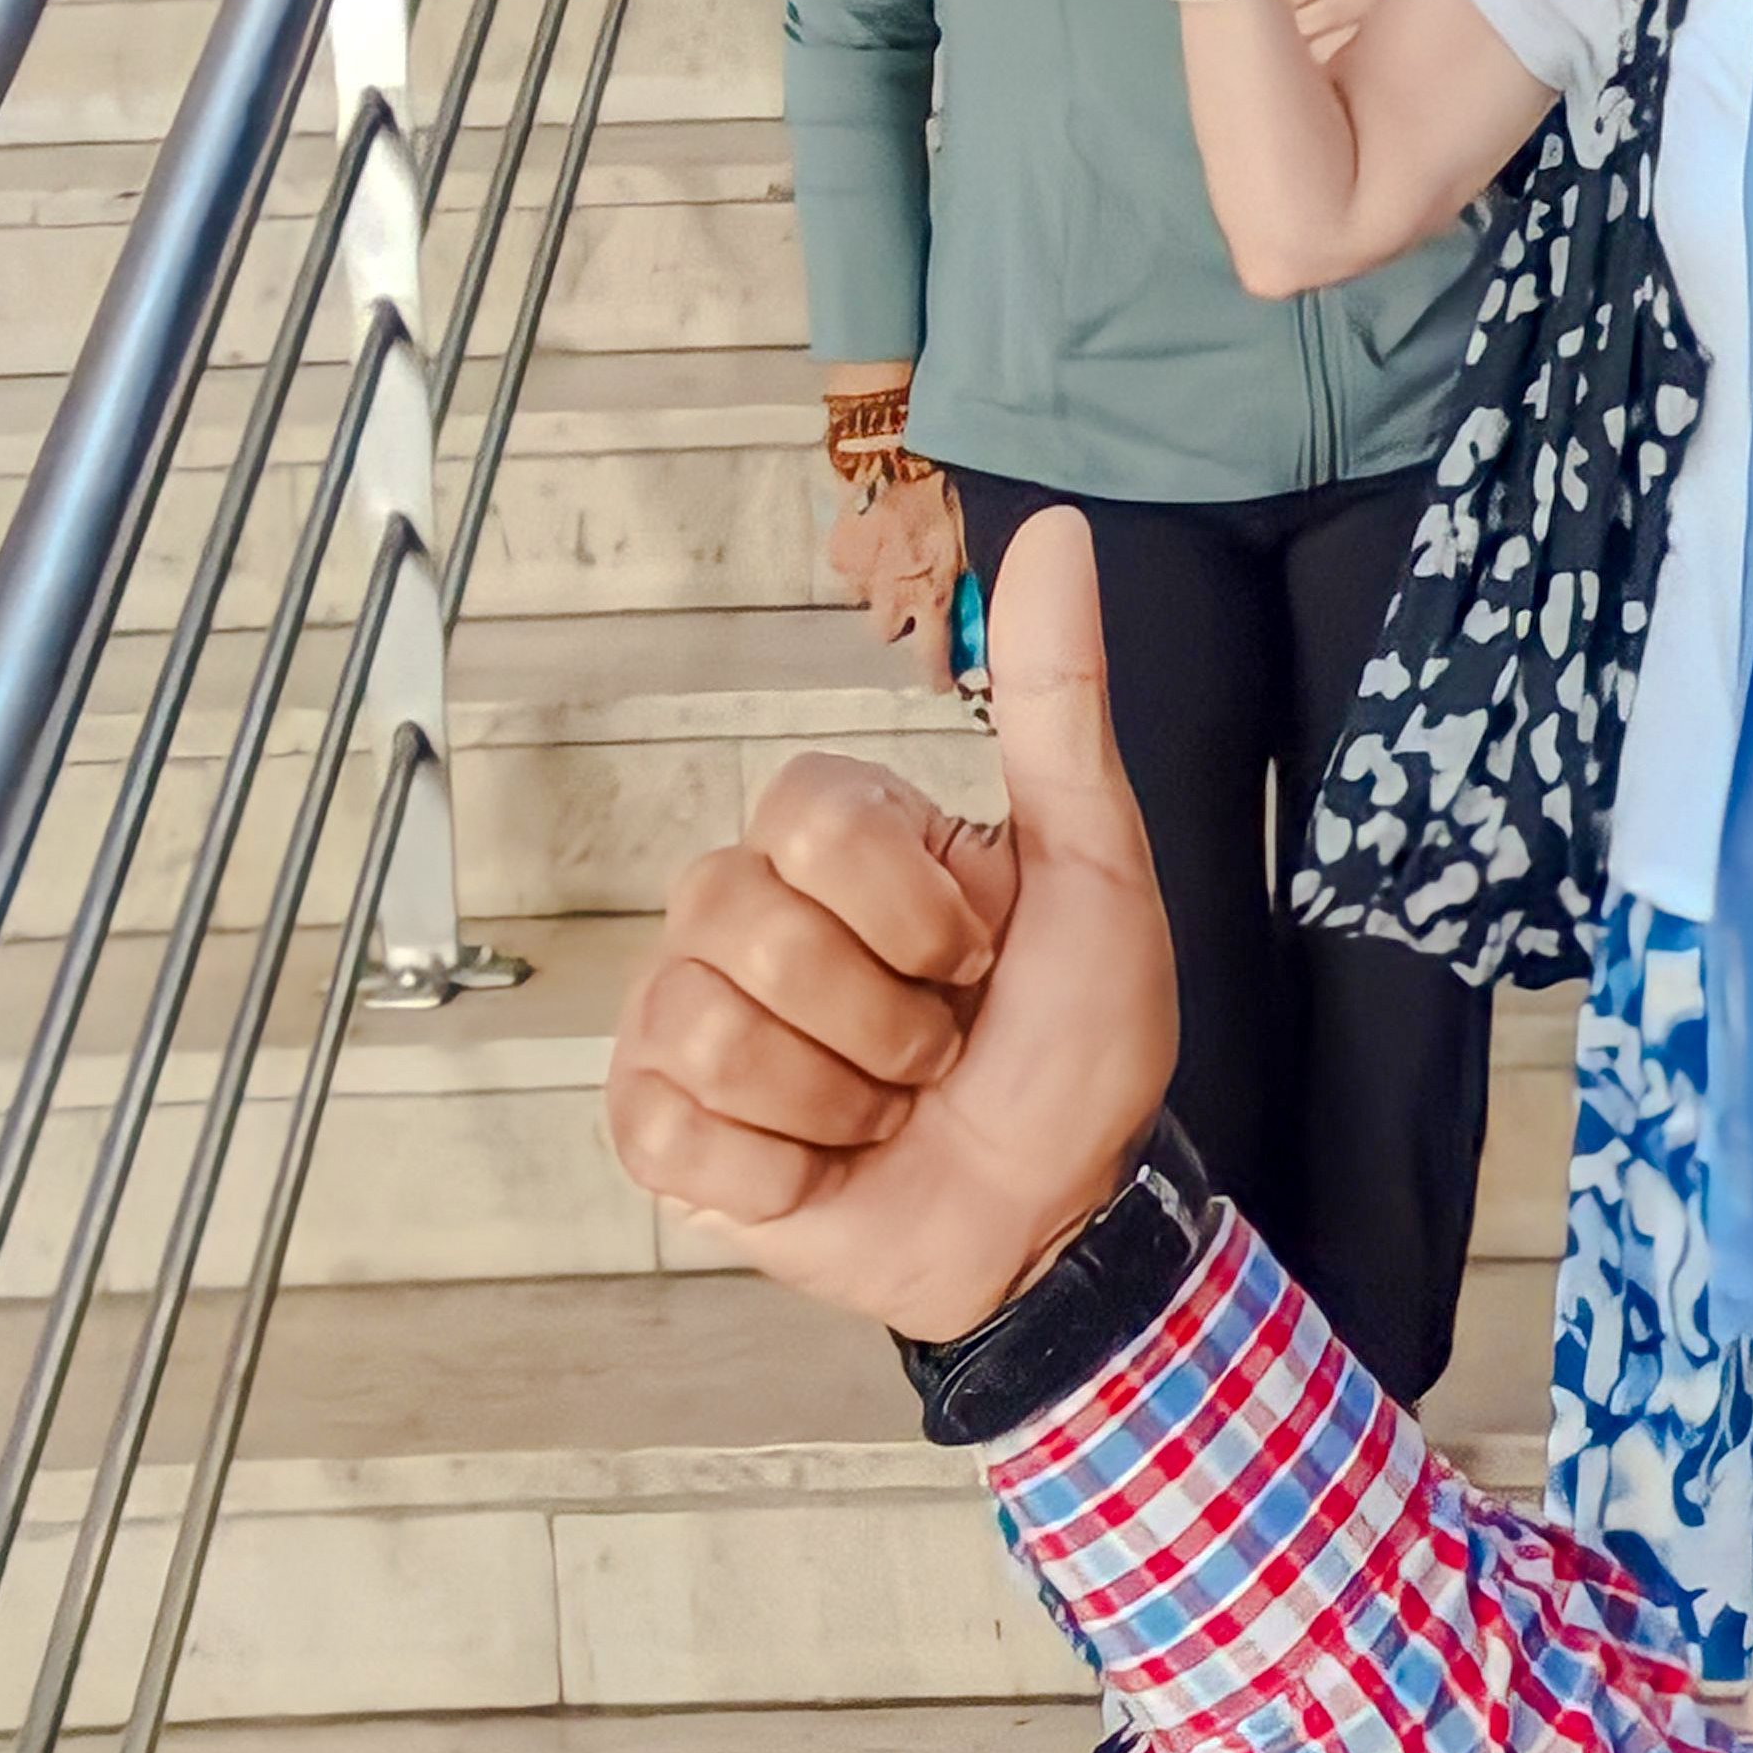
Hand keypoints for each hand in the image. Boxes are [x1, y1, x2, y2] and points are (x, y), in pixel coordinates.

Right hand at [610, 509, 1183, 1341]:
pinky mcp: (657, 1130)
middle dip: (883, 1018)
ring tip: (886, 1110)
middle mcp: (742, 907)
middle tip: (937, 1049)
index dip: (913, 913)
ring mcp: (685, 1016)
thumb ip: (1056, 701)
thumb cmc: (1077, 1045)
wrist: (1051, 1221)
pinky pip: (667, 1129)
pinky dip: (776, 1169)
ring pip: (707, 1031)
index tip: (979, 958)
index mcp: (835, 836)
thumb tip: (1054, 531)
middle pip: (745, 922)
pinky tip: (823, 1166)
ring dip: (838, 1100)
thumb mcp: (1095, 868)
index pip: (806, 817)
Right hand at [824, 452, 966, 690]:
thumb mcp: (970, 539)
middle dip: (897, 623)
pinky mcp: (837, 552)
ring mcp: (857, 575)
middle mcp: (890, 594)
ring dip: (876, 591)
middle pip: (886, 634)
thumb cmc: (944, 491)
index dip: (937, 676)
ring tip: (891, 562)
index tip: (941, 683)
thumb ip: (968, 578)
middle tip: (909, 601)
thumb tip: (979, 604)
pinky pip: (847, 572)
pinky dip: (858, 563)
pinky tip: (871, 540)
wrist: (895, 452)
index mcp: (929, 595)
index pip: (930, 657)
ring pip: (864, 602)